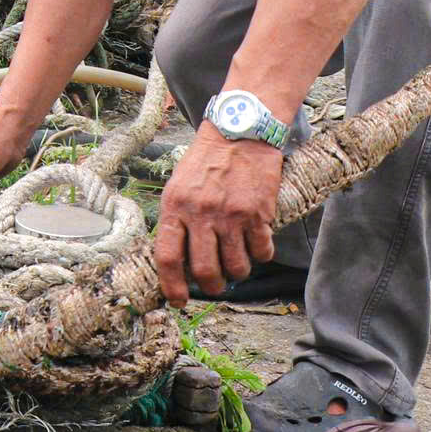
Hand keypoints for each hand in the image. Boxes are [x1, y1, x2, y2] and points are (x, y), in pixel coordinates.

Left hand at [154, 128, 282, 303]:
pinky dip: (261, 255)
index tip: (178, 299)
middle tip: (216, 287)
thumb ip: (177, 220)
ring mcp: (231, 215)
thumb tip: (178, 261)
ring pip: (236, 267)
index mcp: (175, 206)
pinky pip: (262, 252)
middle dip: (211, 287)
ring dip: (237, 273)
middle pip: (204, 270)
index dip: (172, 285)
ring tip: (237, 264)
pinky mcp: (258, 213)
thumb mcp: (178, 186)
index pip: (168, 257)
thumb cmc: (206, 161)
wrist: (240, 132)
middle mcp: (201, 213)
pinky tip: (257, 245)